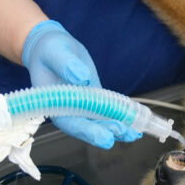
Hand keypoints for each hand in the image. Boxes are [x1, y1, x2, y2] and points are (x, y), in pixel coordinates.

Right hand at [21, 20, 139, 148]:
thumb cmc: (49, 50)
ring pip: (100, 122)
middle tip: (126, 132)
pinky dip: (121, 117)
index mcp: (55, 103)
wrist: (54, 47)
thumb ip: (66, 64)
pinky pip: (108, 111)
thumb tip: (82, 78)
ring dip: (118, 129)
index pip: (70, 123)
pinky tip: (135, 122)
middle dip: (107, 132)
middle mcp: (69, 109)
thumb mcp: (55, 52)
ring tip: (135, 132)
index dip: (88, 131)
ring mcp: (83, 106)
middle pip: (88, 127)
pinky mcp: (94, 99)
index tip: (105, 137)